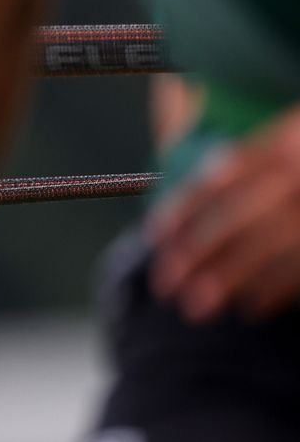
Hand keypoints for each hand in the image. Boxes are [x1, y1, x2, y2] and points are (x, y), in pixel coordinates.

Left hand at [150, 109, 299, 321]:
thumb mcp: (291, 134)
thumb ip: (254, 154)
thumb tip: (188, 157)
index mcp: (287, 142)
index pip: (224, 177)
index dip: (186, 207)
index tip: (156, 235)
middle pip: (241, 217)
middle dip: (198, 254)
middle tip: (166, 286)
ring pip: (272, 248)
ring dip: (230, 280)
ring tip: (196, 307)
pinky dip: (276, 289)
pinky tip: (250, 307)